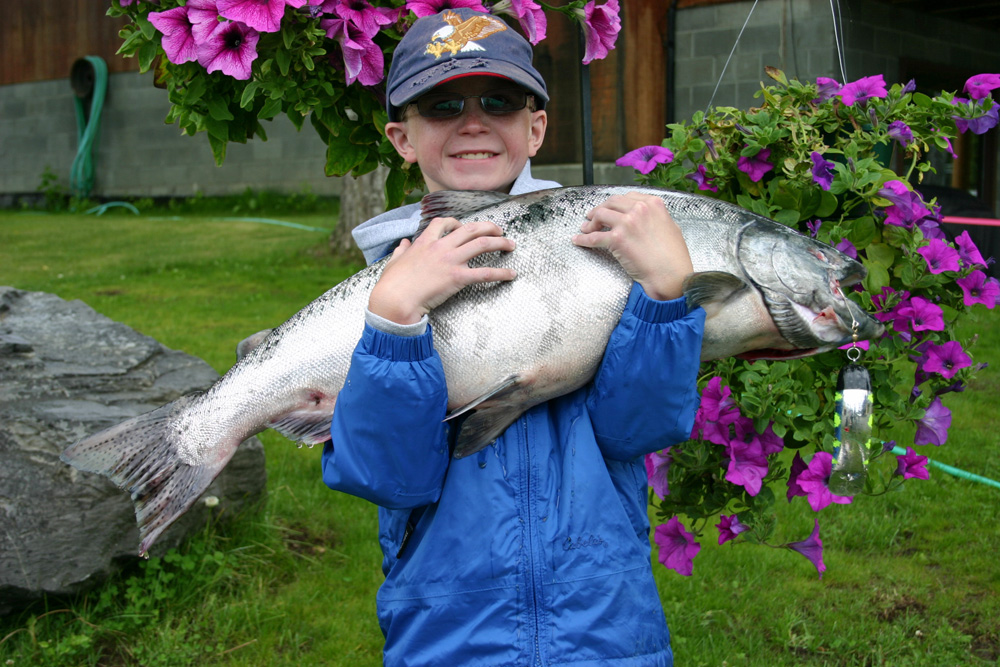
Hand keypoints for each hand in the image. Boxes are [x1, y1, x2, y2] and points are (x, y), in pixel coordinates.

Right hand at [368, 217, 516, 323]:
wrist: (395, 300)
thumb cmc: (392, 284)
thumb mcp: (394, 261)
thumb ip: (401, 251)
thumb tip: (403, 244)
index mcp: (425, 242)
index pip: (444, 222)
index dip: (457, 222)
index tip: (464, 227)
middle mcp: (441, 247)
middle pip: (471, 229)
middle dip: (488, 227)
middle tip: (499, 231)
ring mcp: (451, 261)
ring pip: (482, 244)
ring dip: (500, 243)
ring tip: (511, 245)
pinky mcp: (458, 277)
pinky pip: (485, 272)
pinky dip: (501, 273)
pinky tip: (511, 274)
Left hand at [572, 193, 691, 300]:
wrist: (670, 274)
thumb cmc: (673, 256)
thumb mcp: (670, 226)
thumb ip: (656, 217)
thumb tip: (646, 218)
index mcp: (653, 204)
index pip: (626, 197)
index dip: (613, 203)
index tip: (608, 208)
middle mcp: (639, 209)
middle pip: (610, 203)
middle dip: (599, 209)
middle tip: (592, 217)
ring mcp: (627, 222)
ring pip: (600, 215)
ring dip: (590, 222)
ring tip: (585, 228)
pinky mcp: (617, 238)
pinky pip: (594, 237)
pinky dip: (583, 239)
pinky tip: (577, 240)